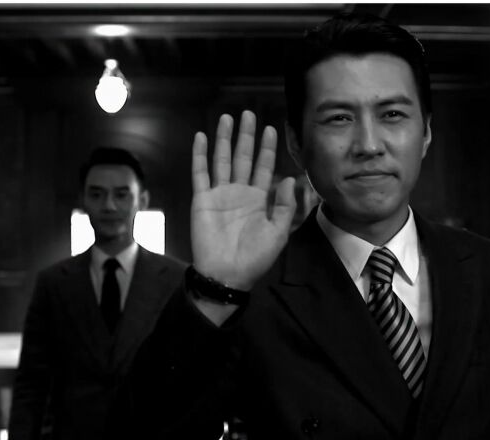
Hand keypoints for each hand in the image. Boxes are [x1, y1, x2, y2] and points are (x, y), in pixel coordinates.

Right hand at [191, 110, 295, 290]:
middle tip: (249, 114)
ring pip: (222, 160)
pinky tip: (202, 137)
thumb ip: (284, 206)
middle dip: (246, 136)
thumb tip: (288, 179)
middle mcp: (239, 192)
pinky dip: (200, 155)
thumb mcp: (278, 233)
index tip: (271, 129)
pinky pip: (201, 173)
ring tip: (227, 118)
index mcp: (258, 200)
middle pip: (243, 157)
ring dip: (224, 139)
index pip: (264, 168)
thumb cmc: (255, 258)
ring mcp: (219, 194)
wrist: (228, 274)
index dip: (268, 149)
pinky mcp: (202, 200)